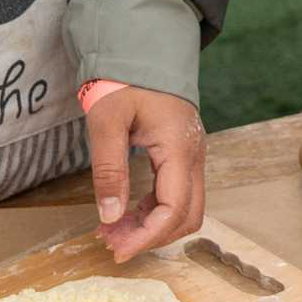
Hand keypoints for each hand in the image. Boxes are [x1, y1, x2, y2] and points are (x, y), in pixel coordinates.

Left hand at [87, 85, 206, 259]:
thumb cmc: (125, 81)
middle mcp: (194, 155)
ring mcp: (191, 156)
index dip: (149, 236)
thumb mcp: (107, 122)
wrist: (143, 53)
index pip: (175, 208)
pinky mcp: (182, 156)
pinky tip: (123, 213)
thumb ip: (109, 169)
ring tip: (111, 231)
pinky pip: (175, 194)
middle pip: (188, 215)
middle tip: (113, 244)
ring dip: (151, 226)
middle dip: (152, 236)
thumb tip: (110, 216)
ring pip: (183, 208)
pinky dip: (152, 211)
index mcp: (179, 147)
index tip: (118, 249)